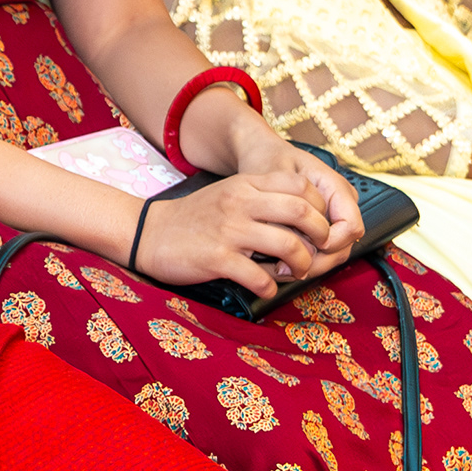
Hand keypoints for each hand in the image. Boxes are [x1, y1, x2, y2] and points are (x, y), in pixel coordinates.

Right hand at [132, 174, 347, 298]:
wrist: (150, 233)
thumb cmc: (196, 217)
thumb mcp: (230, 193)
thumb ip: (263, 197)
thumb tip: (307, 215)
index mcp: (246, 184)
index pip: (301, 186)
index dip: (321, 207)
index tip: (320, 225)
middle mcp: (240, 202)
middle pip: (301, 212)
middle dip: (320, 235)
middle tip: (318, 250)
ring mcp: (228, 230)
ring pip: (287, 245)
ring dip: (301, 264)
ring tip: (295, 271)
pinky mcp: (216, 258)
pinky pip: (258, 276)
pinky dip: (270, 286)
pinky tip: (266, 287)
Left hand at [228, 128, 363, 267]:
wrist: (262, 155)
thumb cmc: (268, 162)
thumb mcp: (273, 181)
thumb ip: (287, 212)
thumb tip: (297, 245)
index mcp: (337, 187)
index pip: (351, 227)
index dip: (330, 243)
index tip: (302, 247)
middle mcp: (342, 203)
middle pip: (343, 247)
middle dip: (316, 262)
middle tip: (284, 270)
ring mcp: (334, 216)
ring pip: (332, 254)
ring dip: (307, 265)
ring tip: (277, 268)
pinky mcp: (322, 227)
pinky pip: (319, 251)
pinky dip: (301, 260)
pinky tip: (278, 263)